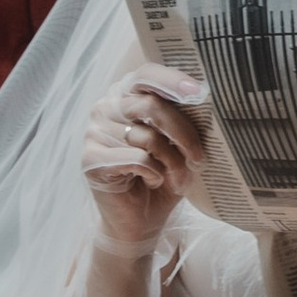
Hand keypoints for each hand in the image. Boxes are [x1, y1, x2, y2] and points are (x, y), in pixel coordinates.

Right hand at [82, 65, 208, 252]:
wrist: (139, 221)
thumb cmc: (163, 175)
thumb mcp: (179, 144)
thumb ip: (184, 119)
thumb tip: (205, 99)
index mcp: (128, 93)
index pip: (148, 74)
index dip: (173, 80)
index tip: (199, 91)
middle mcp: (107, 106)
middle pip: (152, 106)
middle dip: (184, 134)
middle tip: (200, 158)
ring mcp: (94, 131)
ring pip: (147, 137)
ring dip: (172, 161)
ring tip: (179, 177)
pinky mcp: (90, 158)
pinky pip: (136, 159)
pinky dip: (154, 172)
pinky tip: (153, 180)